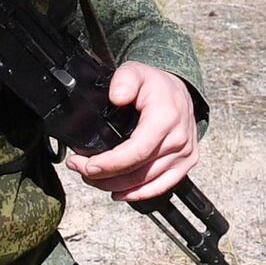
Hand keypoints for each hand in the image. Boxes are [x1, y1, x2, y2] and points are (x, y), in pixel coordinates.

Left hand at [64, 63, 198, 201]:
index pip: (136, 151)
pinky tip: (119, 193)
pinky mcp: (186, 163)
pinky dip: (139, 194)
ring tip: (92, 178)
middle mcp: (178, 140)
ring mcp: (185, 154)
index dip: (109, 164)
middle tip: (79, 168)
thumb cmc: (154, 84)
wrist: (179, 91)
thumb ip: (124, 80)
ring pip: (146, 182)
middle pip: (138, 171)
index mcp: (165, 119)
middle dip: (104, 175)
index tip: (85, 165)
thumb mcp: (135, 71)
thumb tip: (116, 96)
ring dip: (116, 186)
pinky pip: (162, 186)